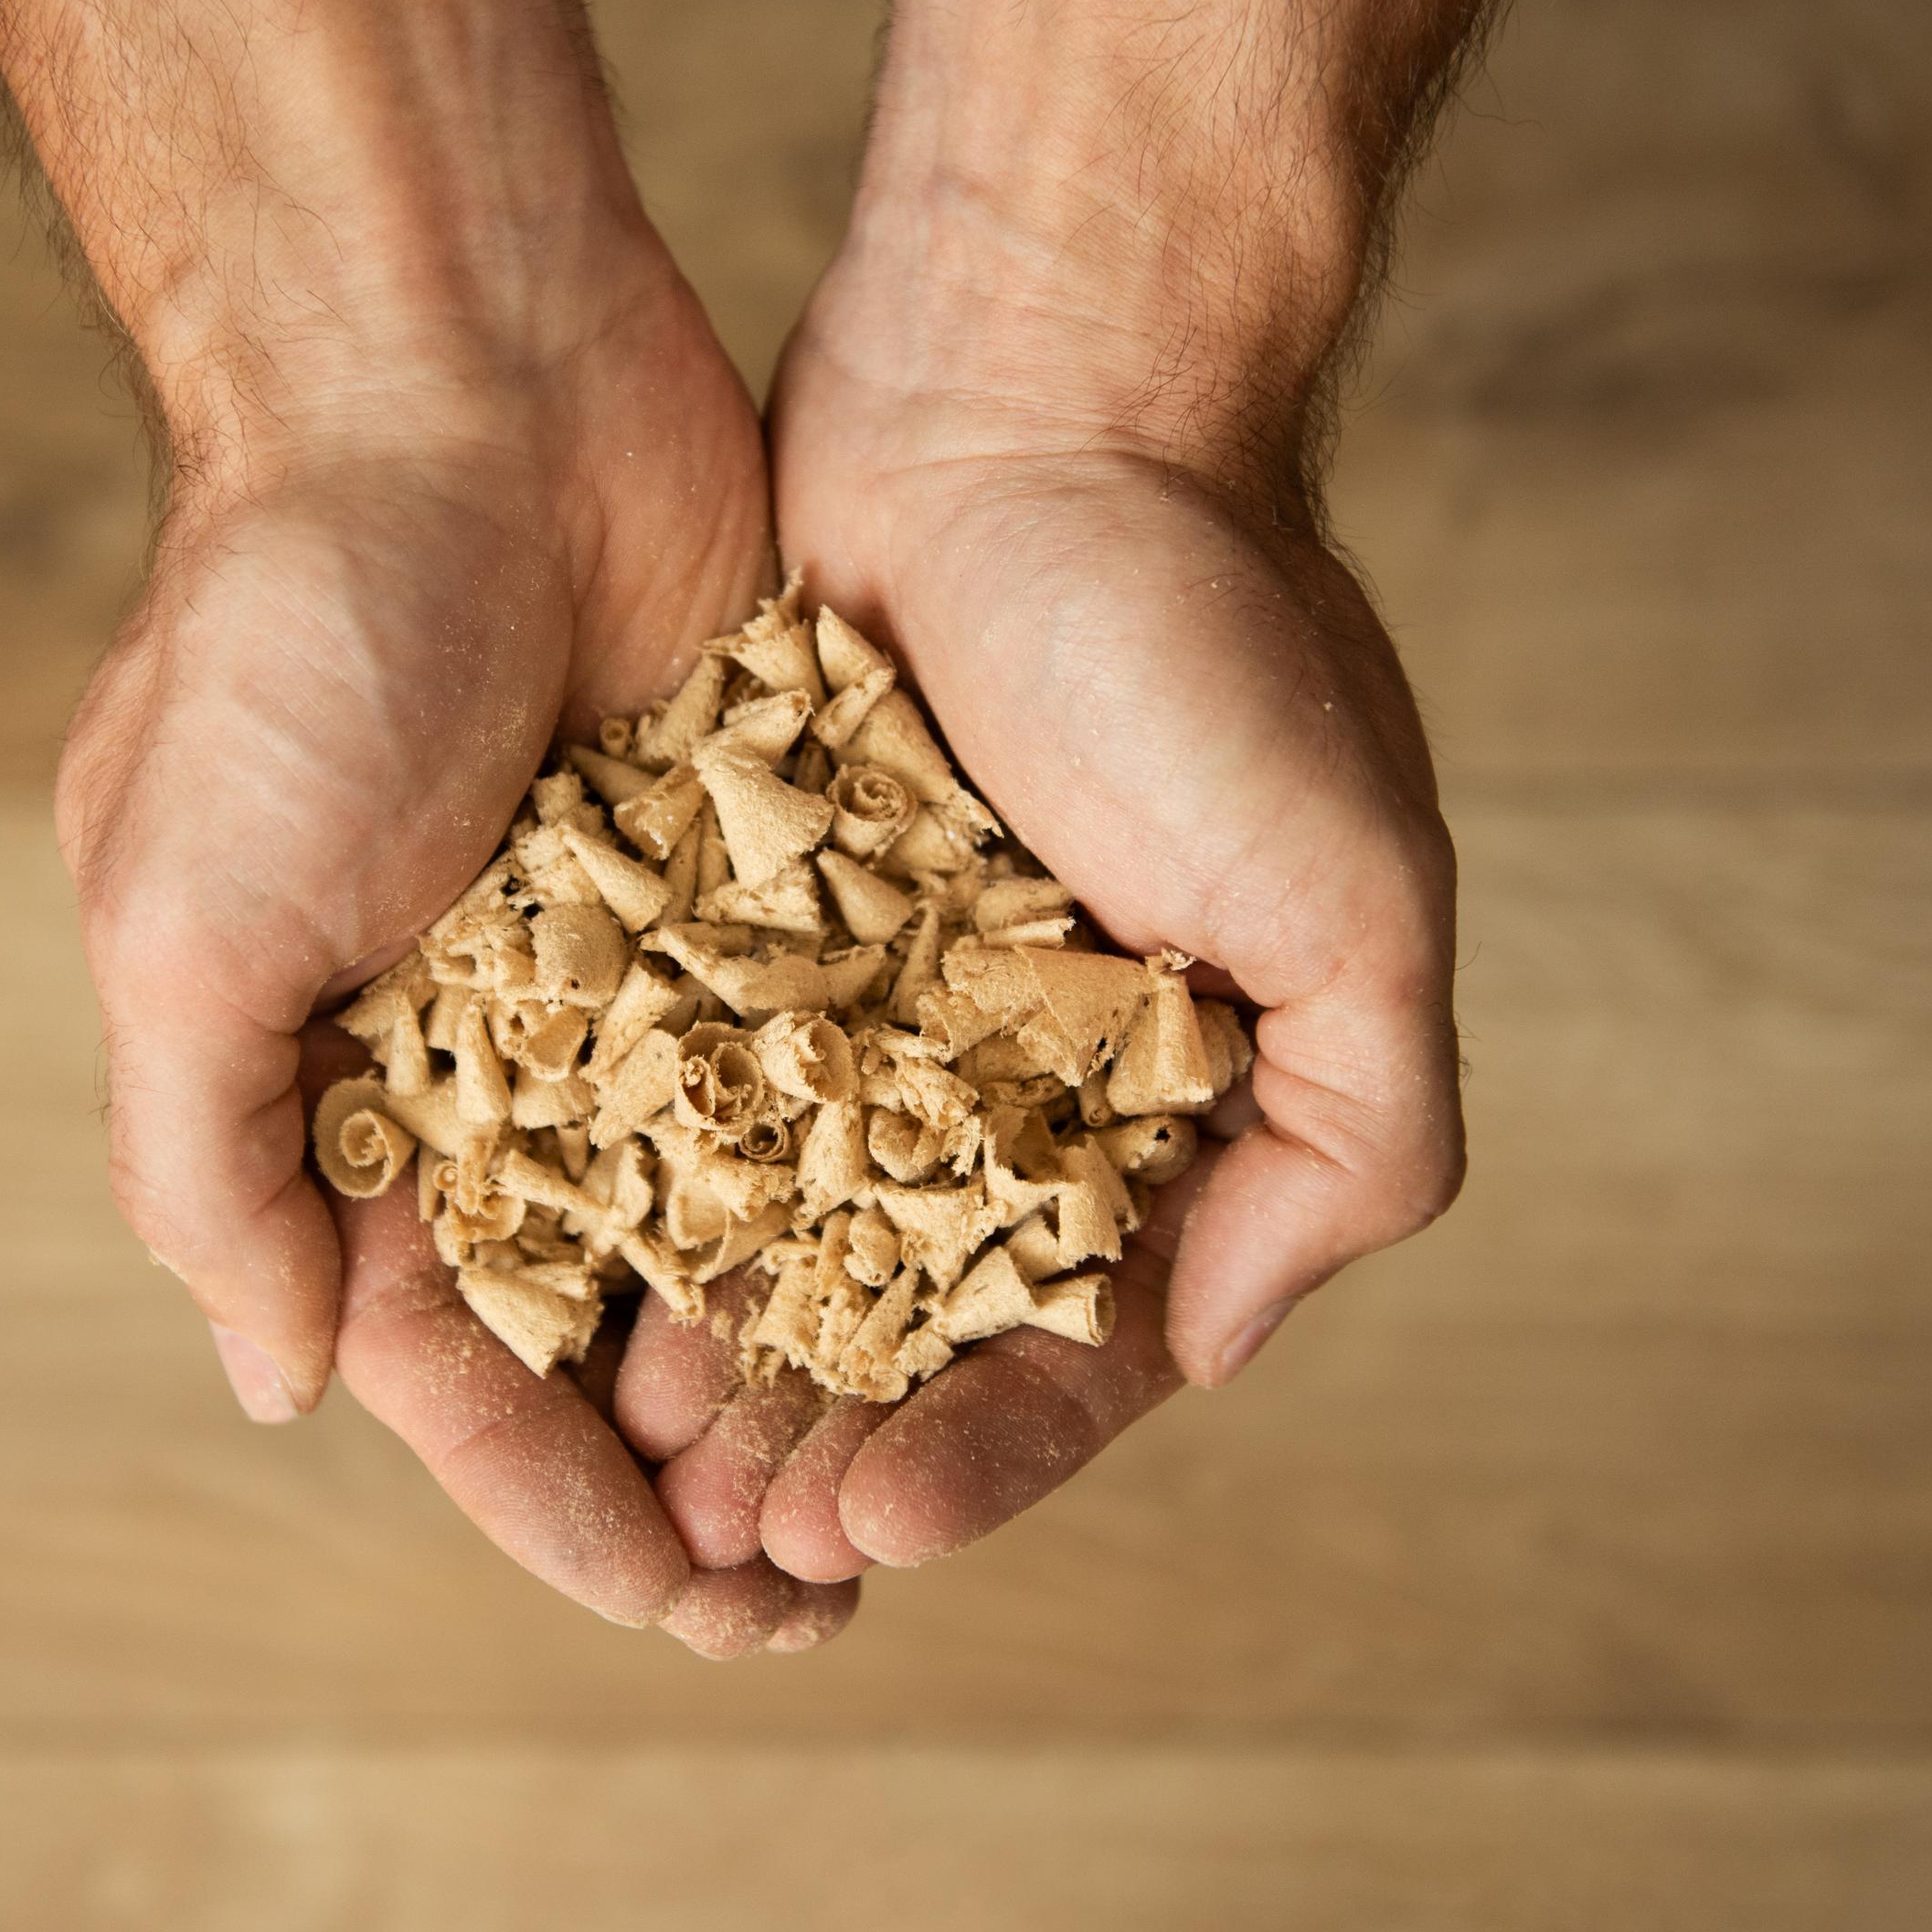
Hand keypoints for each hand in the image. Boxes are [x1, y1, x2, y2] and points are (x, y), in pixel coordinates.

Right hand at [0, 0, 860, 1649]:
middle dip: (694, 1461)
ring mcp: (626, 968)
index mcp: (330, 1087)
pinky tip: (974, 1278)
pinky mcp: (751, 874)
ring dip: (805, 1351)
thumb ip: (212, 1160)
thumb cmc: (292, 639)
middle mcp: (481, 1052)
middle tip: (822, 1590)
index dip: (548, 1498)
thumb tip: (280, 1390)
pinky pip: (822, 1061)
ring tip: (921, 1473)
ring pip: (731, 1216)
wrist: (462, 373)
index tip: (674, 1605)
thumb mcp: (184, 915)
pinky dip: (877, 1173)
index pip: (443, 1358)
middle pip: (601, 1321)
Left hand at [606, 0, 1579, 1584]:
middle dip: (825, 1442)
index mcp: (1173, 1095)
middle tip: (720, 1538)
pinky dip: (641, 1202)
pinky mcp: (747, 915)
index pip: (1079, 1342)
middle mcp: (1021, 1071)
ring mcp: (878, 1000)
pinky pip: (683, 1095)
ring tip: (628, 1456)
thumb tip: (1214, 1337)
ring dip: (718, 1358)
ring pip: (780, 1238)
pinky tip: (570, 1288)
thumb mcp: (1361, 897)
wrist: (1029, 393)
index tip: (870, 1522)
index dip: (983, 1454)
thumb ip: (1357, 1137)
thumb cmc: (1211, 636)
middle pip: (912, 1326)